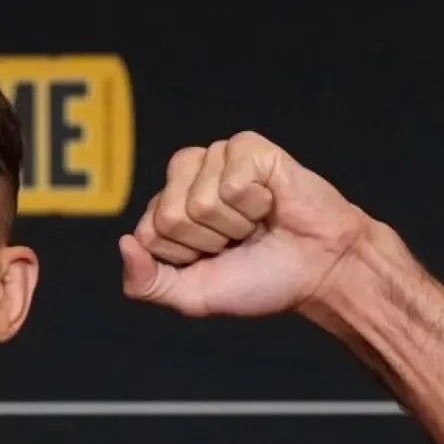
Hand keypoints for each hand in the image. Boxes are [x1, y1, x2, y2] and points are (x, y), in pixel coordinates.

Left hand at [120, 131, 371, 316]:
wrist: (320, 271)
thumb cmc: (260, 280)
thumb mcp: (191, 296)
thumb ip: (146, 283)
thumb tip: (123, 243)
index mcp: (167, 210)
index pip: (146, 232)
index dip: (183, 257)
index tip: (213, 259)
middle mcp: (186, 180)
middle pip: (168, 216)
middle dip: (207, 241)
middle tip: (239, 241)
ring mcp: (216, 159)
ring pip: (199, 200)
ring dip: (234, 225)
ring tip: (256, 223)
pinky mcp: (248, 148)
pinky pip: (232, 183)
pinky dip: (255, 205)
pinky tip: (270, 204)